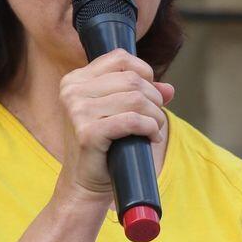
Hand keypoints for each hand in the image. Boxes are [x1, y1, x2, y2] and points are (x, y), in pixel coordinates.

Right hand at [56, 48, 174, 202]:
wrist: (84, 184)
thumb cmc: (103, 147)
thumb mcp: (119, 114)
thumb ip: (142, 96)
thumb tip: (169, 89)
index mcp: (75, 80)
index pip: (119, 58)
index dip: (144, 73)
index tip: (150, 95)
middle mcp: (72, 91)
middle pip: (132, 80)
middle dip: (154, 99)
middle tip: (155, 119)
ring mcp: (77, 111)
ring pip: (136, 99)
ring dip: (155, 116)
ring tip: (154, 130)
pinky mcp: (87, 132)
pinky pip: (132, 120)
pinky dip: (149, 128)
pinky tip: (151, 138)